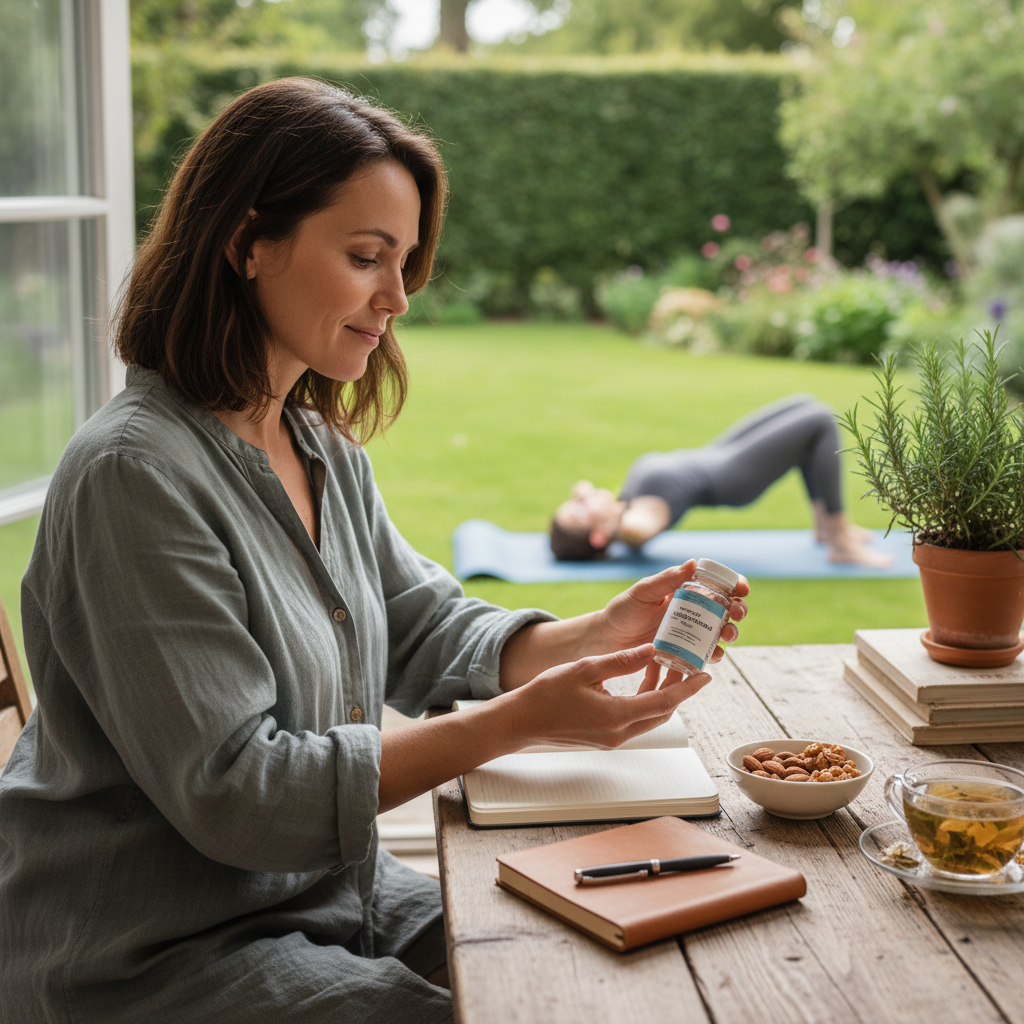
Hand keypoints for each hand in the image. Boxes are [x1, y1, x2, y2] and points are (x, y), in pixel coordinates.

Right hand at [506, 644, 710, 749]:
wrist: (521, 722)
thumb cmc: (546, 695)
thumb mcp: (586, 669)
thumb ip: (621, 661)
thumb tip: (651, 649)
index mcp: (617, 716)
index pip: (665, 702)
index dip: (689, 688)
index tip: (705, 675)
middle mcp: (618, 733)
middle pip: (662, 713)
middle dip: (678, 691)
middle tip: (687, 668)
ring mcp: (611, 739)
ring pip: (648, 718)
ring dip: (659, 696)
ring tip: (663, 670)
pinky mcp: (604, 739)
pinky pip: (634, 720)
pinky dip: (643, 703)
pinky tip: (639, 683)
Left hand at [596, 561, 748, 661]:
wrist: (608, 639)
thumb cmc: (624, 610)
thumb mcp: (644, 591)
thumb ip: (667, 578)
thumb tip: (693, 562)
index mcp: (686, 591)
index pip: (718, 584)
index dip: (735, 585)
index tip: (741, 589)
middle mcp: (693, 611)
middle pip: (727, 609)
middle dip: (739, 610)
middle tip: (736, 612)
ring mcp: (691, 632)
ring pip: (722, 632)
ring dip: (732, 632)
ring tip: (727, 634)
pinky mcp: (686, 652)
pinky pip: (707, 654)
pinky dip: (716, 654)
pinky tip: (715, 654)